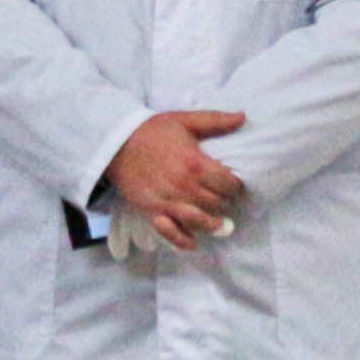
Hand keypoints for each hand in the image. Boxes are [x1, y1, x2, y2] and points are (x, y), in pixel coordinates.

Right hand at [105, 110, 251, 251]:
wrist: (117, 142)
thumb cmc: (153, 131)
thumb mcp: (185, 120)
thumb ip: (215, 121)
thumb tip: (242, 117)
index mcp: (195, 163)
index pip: (227, 183)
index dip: (235, 185)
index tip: (233, 184)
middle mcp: (184, 186)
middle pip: (216, 203)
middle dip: (225, 202)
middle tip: (224, 199)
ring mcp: (168, 201)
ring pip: (199, 221)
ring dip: (212, 225)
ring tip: (220, 224)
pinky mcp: (152, 211)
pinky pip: (170, 232)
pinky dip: (183, 241)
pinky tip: (194, 242)